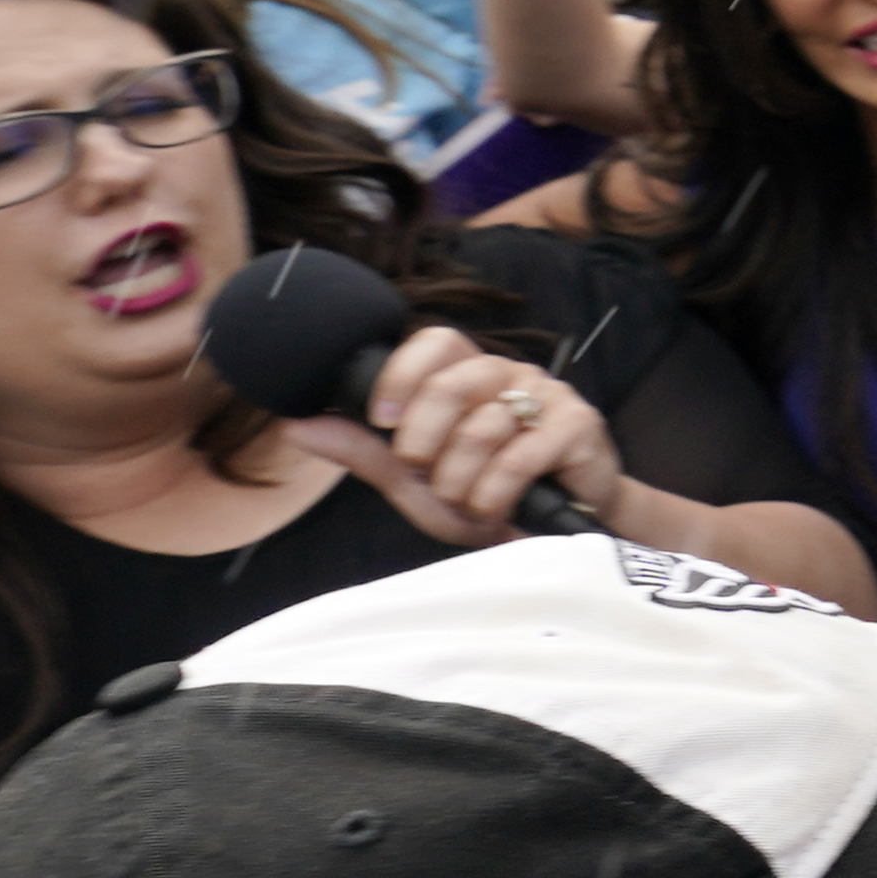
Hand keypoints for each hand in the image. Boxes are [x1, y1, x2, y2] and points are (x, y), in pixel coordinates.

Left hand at [292, 324, 624, 546]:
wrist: (552, 536)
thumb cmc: (482, 497)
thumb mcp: (414, 481)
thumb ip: (364, 450)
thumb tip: (297, 424)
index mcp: (468, 376)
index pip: (435, 341)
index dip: (403, 373)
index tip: (383, 418)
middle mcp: (509, 374)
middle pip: (452, 383)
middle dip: (423, 441)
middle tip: (425, 473)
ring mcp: (548, 395)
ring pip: (482, 428)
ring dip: (461, 482)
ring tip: (468, 501)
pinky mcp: (579, 424)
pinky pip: (521, 456)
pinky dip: (495, 493)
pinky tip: (496, 508)